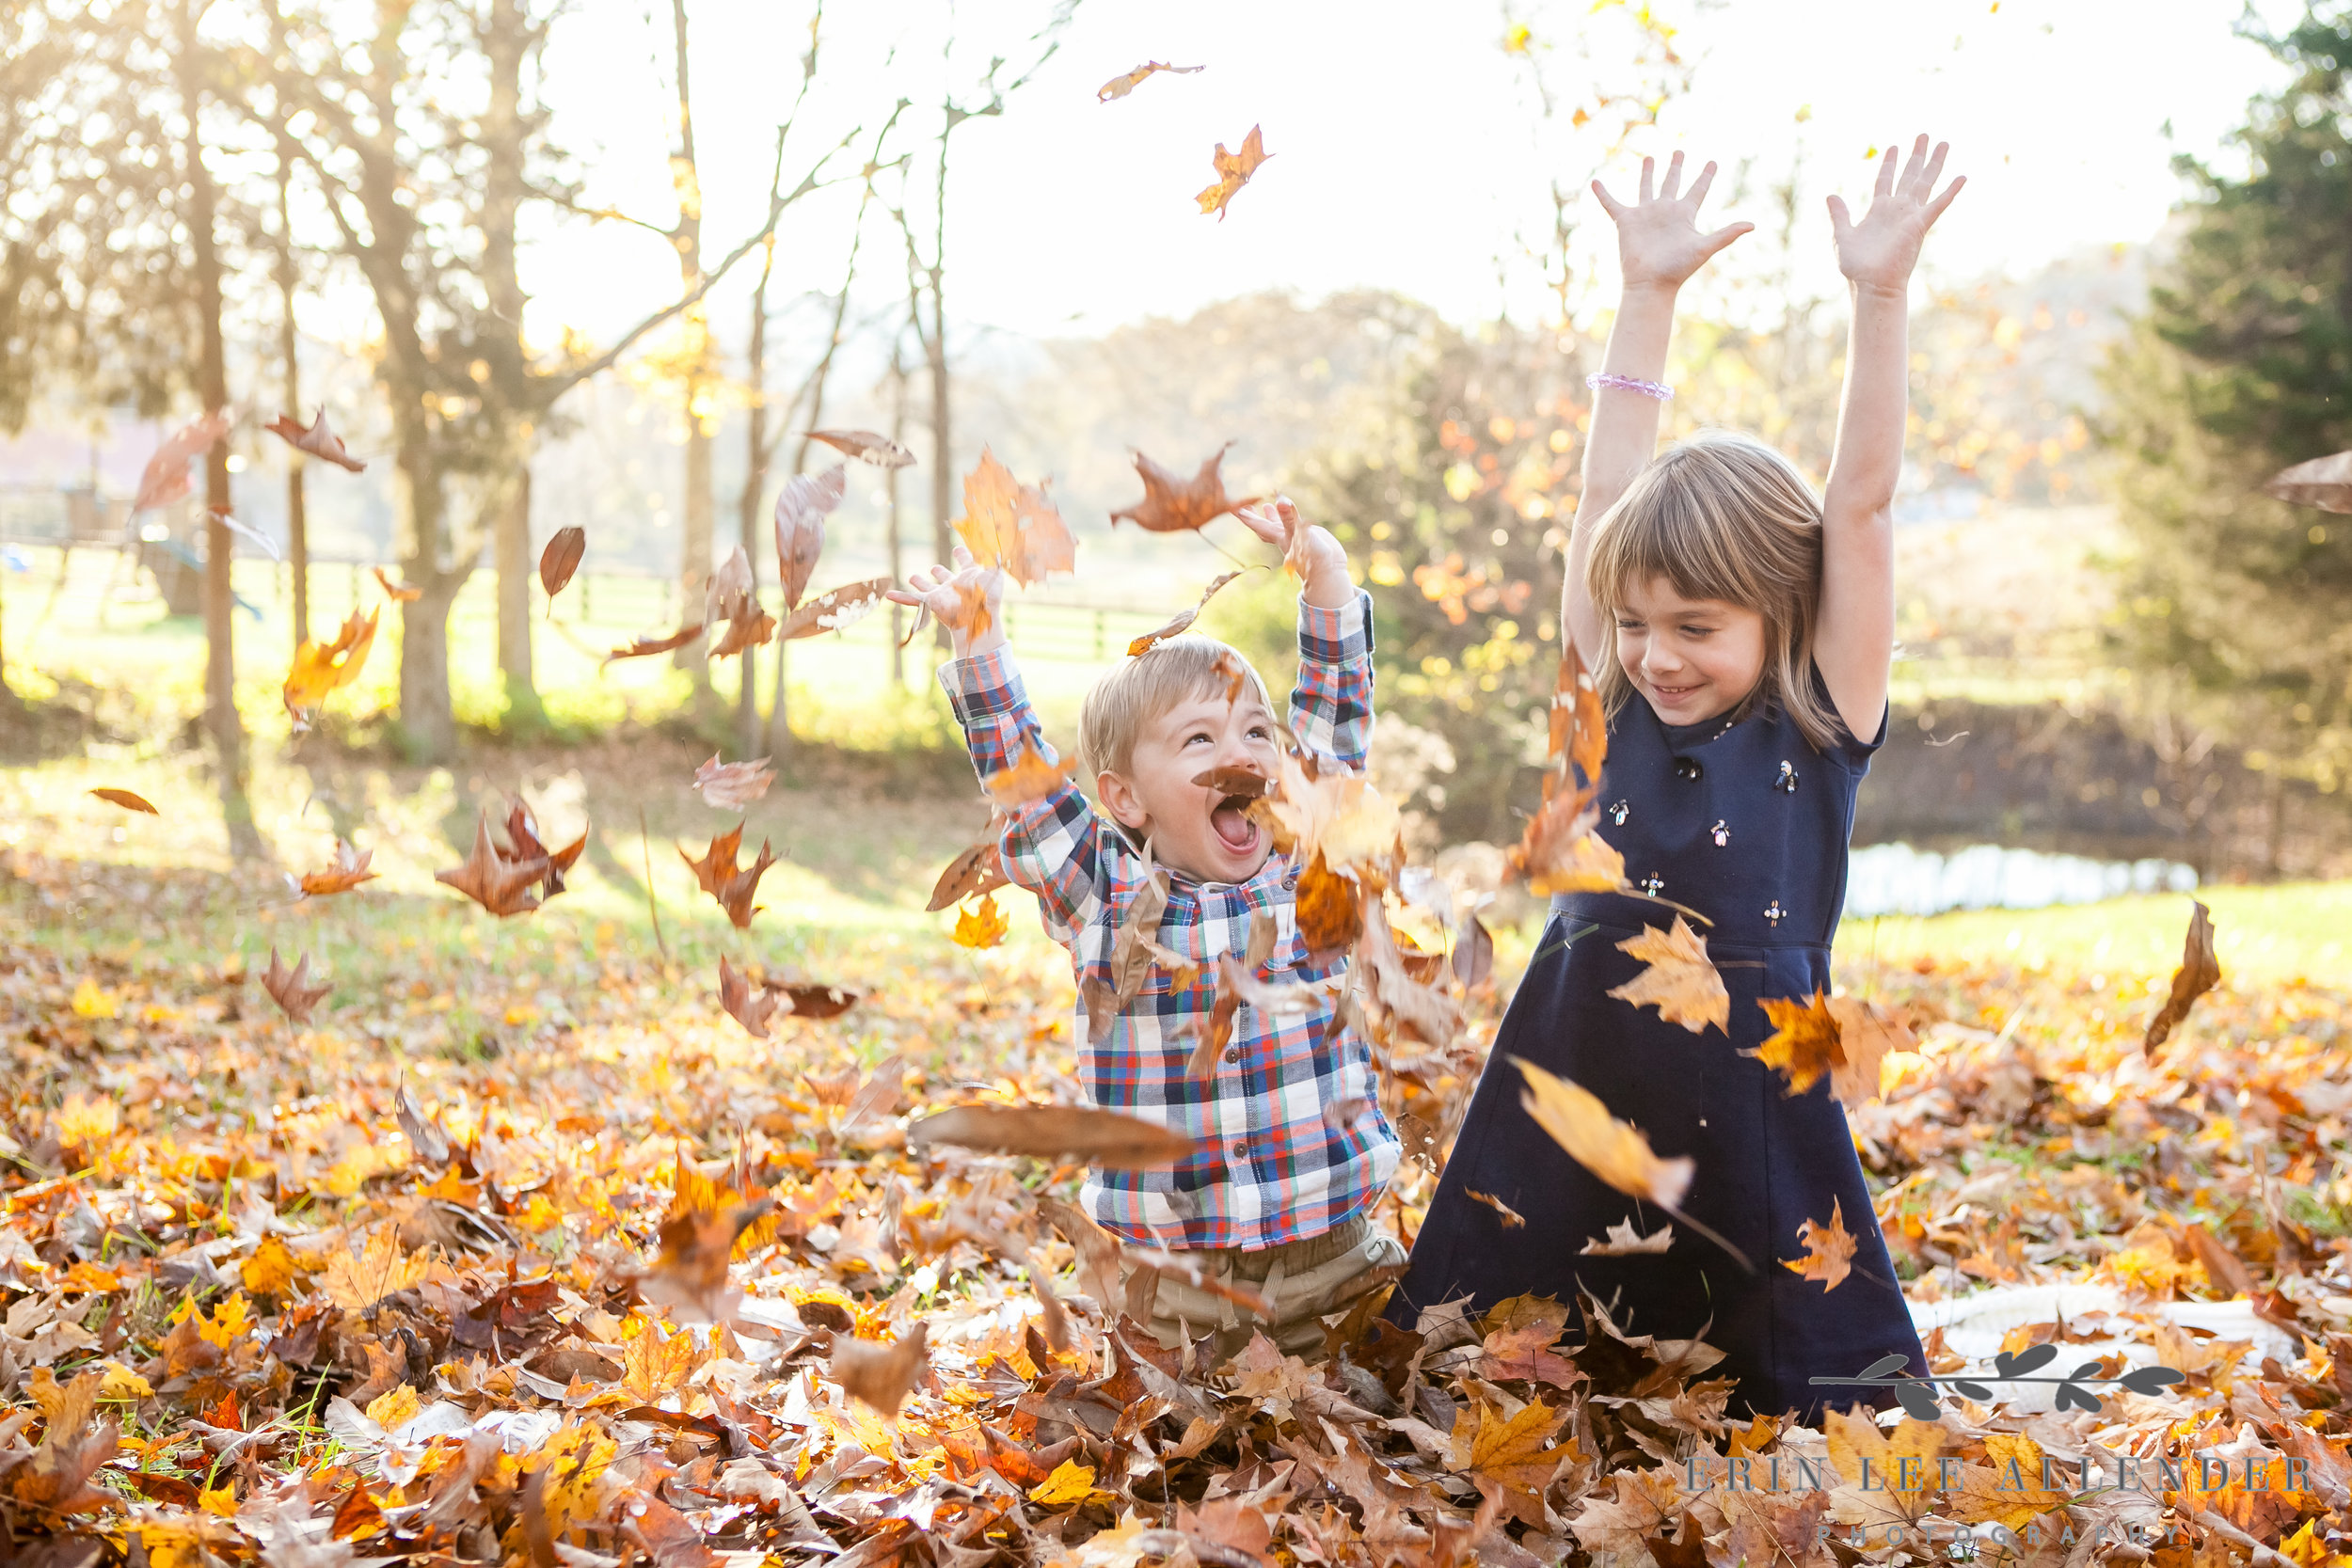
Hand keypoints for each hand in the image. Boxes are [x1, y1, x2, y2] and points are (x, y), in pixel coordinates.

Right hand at [885, 546, 1005, 656]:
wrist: (976, 617)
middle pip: (945, 576)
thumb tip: (995, 551)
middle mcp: (955, 585)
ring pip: (927, 587)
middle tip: (935, 569)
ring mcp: (942, 594)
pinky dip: (901, 597)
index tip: (958, 551)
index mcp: (970, 576)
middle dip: (940, 572)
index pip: (966, 563)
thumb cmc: (988, 597)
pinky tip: (888, 595)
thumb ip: (993, 562)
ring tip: (912, 577)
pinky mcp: (932, 603)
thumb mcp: (993, 576)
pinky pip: (913, 599)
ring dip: (920, 582)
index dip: (962, 556)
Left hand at [1235, 496, 1350, 607]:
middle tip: (1243, 508)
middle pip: (1265, 526)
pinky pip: (1295, 525)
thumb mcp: (1299, 535)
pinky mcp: (1307, 536)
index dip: (1247, 517)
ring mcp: (1296, 537)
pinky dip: (1291, 518)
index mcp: (1279, 537)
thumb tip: (1279, 503)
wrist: (1328, 570)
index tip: (1233, 509)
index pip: (1259, 525)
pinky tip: (1293, 516)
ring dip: (1273, 516)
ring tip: (1267, 506)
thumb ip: (1289, 519)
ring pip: (1280, 525)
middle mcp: (1285, 537)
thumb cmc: (1312, 557)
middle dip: (1254, 517)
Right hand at [1592, 151, 1751, 291]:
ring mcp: (1645, 215)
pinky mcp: (1626, 222)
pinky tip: (1595, 183)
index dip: (1706, 175)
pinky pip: (1612, 204)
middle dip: (1676, 166)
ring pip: (1646, 188)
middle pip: (1672, 182)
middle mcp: (1665, 211)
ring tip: (1649, 157)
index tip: (1712, 162)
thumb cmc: (1677, 268)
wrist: (1650, 283)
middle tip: (1680, 150)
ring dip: (1647, 173)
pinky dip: (1603, 195)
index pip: (1698, 189)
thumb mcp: (1704, 247)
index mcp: (1684, 214)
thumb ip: (1726, 234)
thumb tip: (1752, 225)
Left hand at [1829, 135, 1963, 294]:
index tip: (1894, 146)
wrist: (1871, 285)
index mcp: (1878, 211)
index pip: (1885, 180)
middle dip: (1916, 155)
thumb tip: (1830, 195)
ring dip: (1934, 163)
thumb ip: (1839, 215)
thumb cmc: (1857, 266)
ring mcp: (1910, 216)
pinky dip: (1950, 191)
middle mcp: (1896, 210)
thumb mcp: (1842, 236)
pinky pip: (1938, 205)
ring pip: (1925, 183)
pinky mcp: (1919, 225)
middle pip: (1909, 175)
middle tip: (1924, 134)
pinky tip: (1962, 177)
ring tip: (1944, 143)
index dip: (1889, 163)